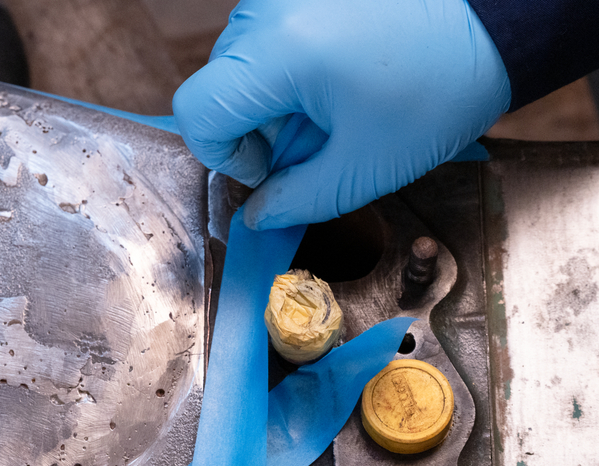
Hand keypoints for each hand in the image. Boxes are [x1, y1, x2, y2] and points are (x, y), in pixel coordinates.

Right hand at [172, 0, 510, 228]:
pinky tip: (335, 85)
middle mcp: (269, 12)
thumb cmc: (440, 87)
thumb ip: (296, 200)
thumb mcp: (364, 166)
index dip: (223, 156)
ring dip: (272, 103)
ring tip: (333, 112)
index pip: (198, 112)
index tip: (267, 171)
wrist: (496, 20)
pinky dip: (287, 75)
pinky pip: (266, 40)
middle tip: (312, 148)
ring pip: (240, 66)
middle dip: (254, 132)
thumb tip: (256, 216)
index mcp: (278, 53)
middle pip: (218, 89)